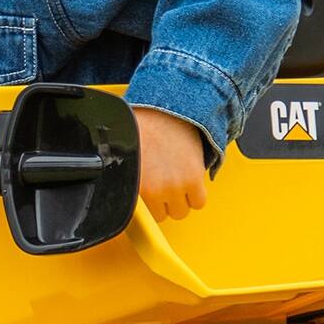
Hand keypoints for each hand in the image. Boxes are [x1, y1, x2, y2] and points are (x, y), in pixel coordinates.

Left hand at [132, 107, 209, 222]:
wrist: (169, 108)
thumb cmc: (146, 126)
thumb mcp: (128, 155)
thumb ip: (130, 177)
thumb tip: (125, 190)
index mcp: (135, 184)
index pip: (141, 214)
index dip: (147, 204)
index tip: (150, 195)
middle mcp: (155, 189)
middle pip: (163, 215)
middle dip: (164, 202)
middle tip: (164, 184)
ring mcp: (175, 186)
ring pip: (181, 212)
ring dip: (180, 199)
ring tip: (177, 181)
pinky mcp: (194, 180)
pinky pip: (199, 203)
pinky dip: (196, 195)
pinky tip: (190, 181)